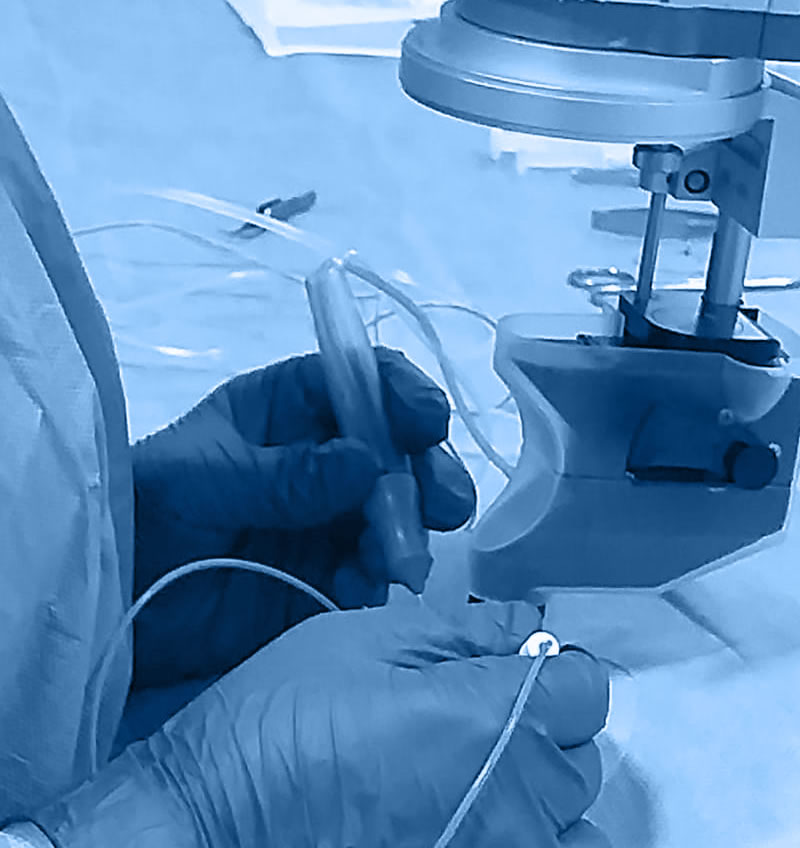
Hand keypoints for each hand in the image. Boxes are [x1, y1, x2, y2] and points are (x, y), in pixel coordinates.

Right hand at [36, 601, 610, 847]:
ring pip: (573, 824)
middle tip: (477, 711)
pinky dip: (525, 836)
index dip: (553, 665)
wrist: (214, 819)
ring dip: (542, 794)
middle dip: (542, 724)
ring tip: (478, 775)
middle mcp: (511, 803)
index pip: (584, 687)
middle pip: (581, 755)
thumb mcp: (363, 640)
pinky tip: (474, 817)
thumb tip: (520, 622)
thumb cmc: (278, 725)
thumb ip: (459, 629)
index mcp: (489, 719)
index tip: (520, 663)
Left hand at [131, 347, 475, 687]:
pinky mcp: (328, 577)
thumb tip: (370, 460)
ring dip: (410, 530)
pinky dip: (378, 579)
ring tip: (397, 559)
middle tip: (446, 505)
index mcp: (283, 411)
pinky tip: (361, 589)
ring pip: (397, 511)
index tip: (426, 421)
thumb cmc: (140, 513)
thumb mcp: (202, 480)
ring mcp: (327, 520)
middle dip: (427, 471)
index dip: (400, 392)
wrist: (112, 606)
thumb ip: (285, 474)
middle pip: (395, 449)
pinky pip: (374, 571)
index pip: (359, 381)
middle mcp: (316, 460)